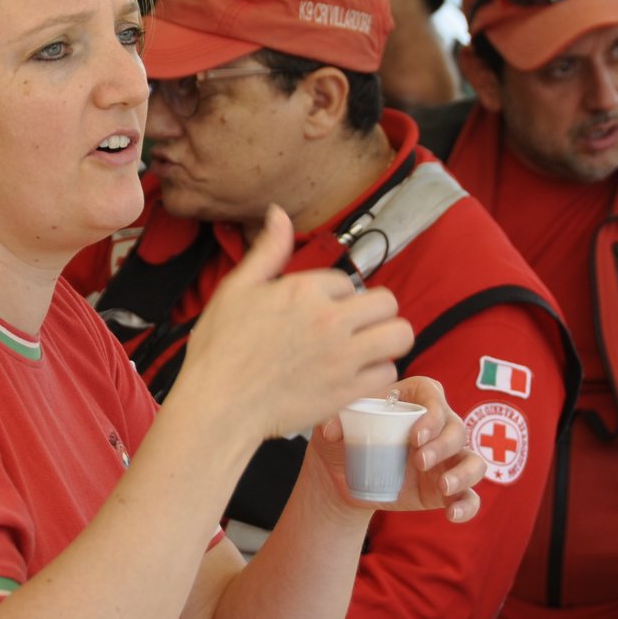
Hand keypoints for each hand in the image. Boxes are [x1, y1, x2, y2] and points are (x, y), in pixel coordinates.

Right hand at [174, 206, 413, 446]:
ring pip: (399, 335)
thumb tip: (279, 213)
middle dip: (373, 311)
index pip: (346, 280)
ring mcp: (342, 356)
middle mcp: (330, 319)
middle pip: (387, 302)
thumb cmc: (220, 349)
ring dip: (387, 339)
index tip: (319, 311)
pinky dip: (376, 374)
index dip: (335, 295)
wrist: (218, 405)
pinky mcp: (347, 390)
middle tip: (355, 325)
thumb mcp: (236, 289)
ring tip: (368, 346)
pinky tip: (356, 374)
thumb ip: (267, 251)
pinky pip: (388, 373)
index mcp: (303, 290)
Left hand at [308, 376, 484, 521]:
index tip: (415, 435)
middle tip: (418, 461)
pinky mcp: (445, 489)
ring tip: (443, 487)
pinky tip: (452, 515)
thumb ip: (331, 423)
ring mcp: (445, 460)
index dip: (433, 413)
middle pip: (456, 428)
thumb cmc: (341, 442)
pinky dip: (467, 505)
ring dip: (464, 473)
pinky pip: (470, 497)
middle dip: (443, 445)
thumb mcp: (331, 430)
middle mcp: (435, 428)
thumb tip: (330, 430)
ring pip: (473, 462)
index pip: (433, 395)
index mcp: (411, 402)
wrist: (341, 480)